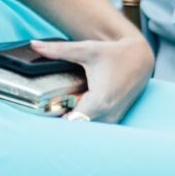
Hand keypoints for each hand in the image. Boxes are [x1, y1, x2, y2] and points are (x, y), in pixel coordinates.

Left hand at [30, 34, 152, 123]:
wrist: (140, 59)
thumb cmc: (114, 54)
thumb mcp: (86, 50)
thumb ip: (58, 50)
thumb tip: (34, 44)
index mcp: (100, 102)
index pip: (73, 124)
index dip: (56, 121)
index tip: (43, 115)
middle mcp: (107, 115)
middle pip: (77, 129)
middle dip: (60, 123)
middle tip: (46, 110)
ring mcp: (112, 120)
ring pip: (86, 130)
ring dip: (72, 122)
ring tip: (58, 110)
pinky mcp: (114, 120)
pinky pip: (94, 127)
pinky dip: (82, 121)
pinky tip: (72, 110)